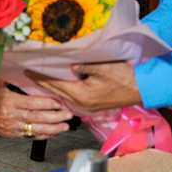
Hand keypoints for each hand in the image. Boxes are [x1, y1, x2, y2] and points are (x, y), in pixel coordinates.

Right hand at [0, 77, 71, 142]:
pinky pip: (30, 136)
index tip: (59, 102)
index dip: (47, 104)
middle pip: (37, 118)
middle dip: (55, 117)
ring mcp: (12, 127)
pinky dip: (42, 135)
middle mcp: (11, 116)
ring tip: (65, 126)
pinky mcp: (11, 134)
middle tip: (68, 114)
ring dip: (52, 129)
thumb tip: (21, 67)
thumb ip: (9, 77)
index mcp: (8, 102)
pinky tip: (52, 133)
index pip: (32, 104)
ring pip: (36, 129)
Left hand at [27, 61, 141, 111]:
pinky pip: (71, 97)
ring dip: (51, 87)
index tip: (28, 70)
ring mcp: (87, 106)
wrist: (142, 88)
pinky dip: (62, 90)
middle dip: (41, 83)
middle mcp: (82, 104)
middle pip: (56, 92)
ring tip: (39, 78)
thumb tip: (69, 65)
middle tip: (29, 73)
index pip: (55, 84)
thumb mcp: (103, 67)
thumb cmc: (125, 77)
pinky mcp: (93, 104)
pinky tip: (59, 85)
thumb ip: (84, 66)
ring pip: (62, 96)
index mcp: (82, 95)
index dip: (41, 77)